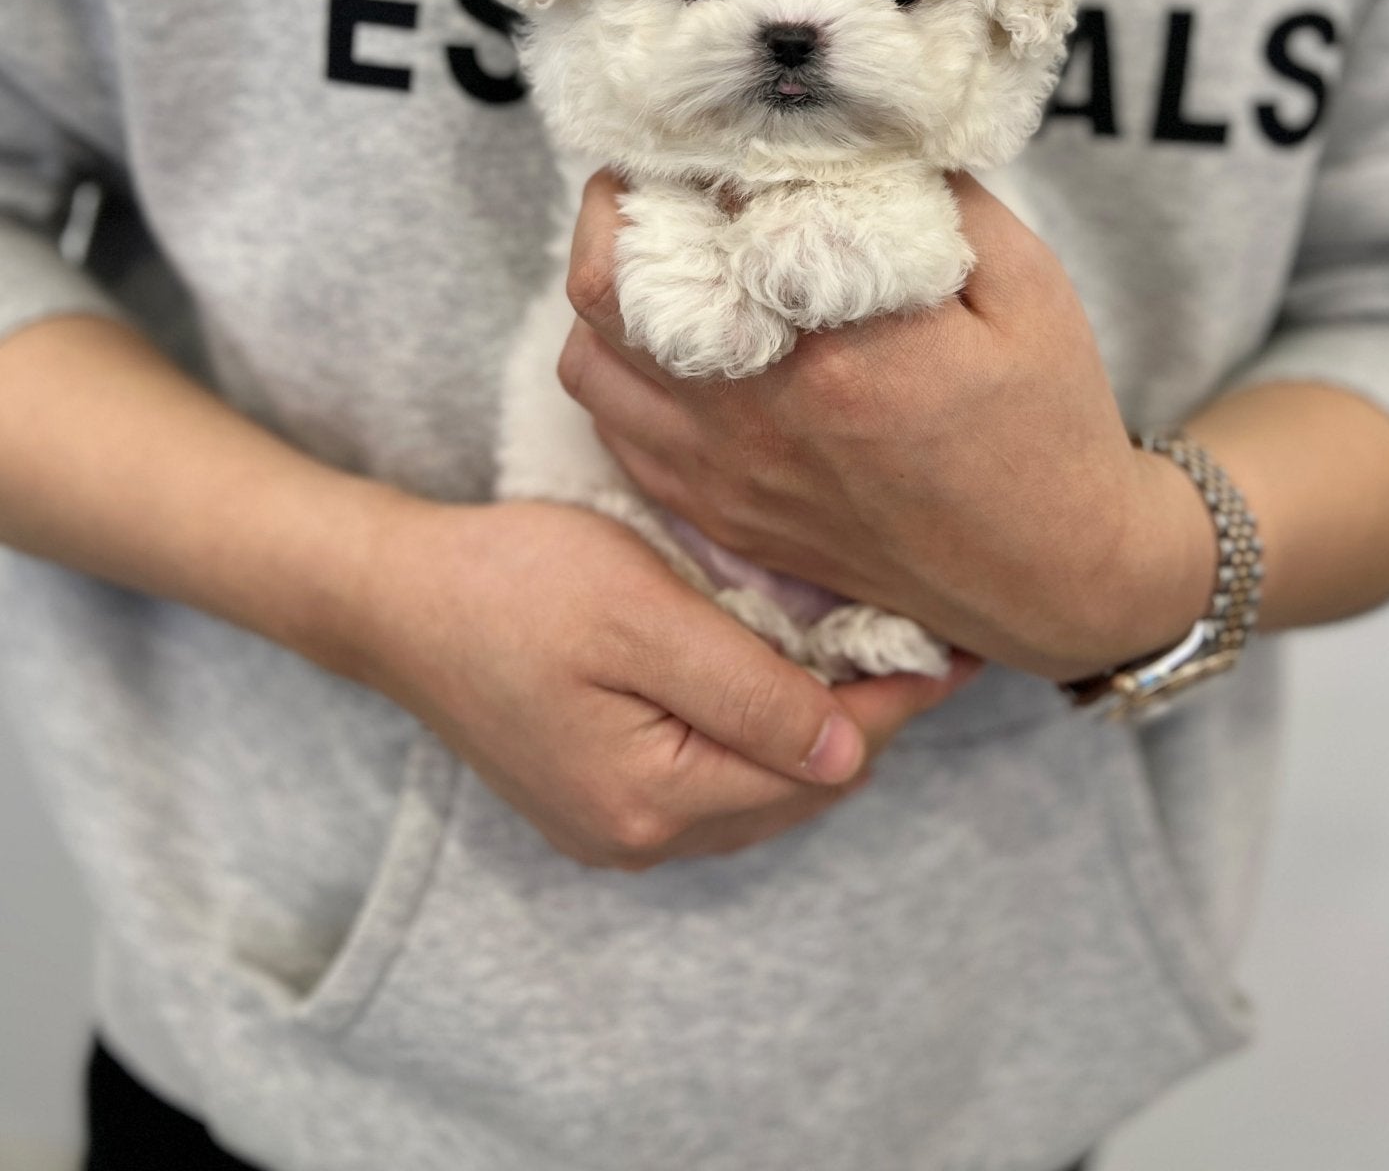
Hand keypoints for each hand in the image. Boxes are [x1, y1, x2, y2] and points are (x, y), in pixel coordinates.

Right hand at [349, 494, 978, 869]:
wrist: (396, 598)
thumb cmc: (514, 584)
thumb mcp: (641, 617)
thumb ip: (747, 690)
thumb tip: (851, 749)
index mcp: (653, 801)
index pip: (818, 763)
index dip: (896, 701)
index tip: (957, 645)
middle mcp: (639, 838)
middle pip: (797, 789)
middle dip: (869, 717)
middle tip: (926, 640)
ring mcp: (615, 826)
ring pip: (762, 790)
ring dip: (818, 728)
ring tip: (875, 654)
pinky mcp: (599, 797)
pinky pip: (715, 780)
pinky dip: (762, 735)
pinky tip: (785, 677)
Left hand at [557, 173, 1216, 680]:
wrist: (1052, 576)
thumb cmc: (1049, 422)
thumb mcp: (1025, 284)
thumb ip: (938, 197)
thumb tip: (854, 133)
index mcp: (837, 346)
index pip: (706, 218)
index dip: (691, 155)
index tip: (709, 126)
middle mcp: (760, 414)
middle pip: (605, 285)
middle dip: (615, 209)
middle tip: (655, 177)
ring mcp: (728, 475)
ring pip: (587, 363)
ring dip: (606, 296)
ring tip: (659, 259)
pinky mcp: (723, 516)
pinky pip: (618, 435)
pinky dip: (620, 376)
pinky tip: (672, 346)